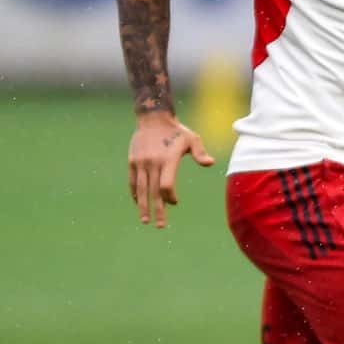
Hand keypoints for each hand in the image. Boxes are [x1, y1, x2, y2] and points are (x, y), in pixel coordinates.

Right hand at [128, 111, 215, 227]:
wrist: (153, 117)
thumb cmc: (177, 130)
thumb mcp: (192, 138)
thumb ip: (200, 152)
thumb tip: (210, 163)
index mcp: (168, 160)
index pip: (166, 185)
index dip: (170, 197)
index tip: (174, 202)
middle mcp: (153, 163)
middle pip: (154, 191)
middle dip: (157, 210)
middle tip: (160, 226)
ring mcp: (141, 163)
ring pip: (141, 189)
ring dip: (143, 206)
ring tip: (145, 220)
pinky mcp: (133, 161)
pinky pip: (133, 181)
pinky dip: (135, 193)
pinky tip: (138, 203)